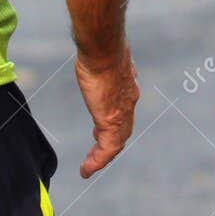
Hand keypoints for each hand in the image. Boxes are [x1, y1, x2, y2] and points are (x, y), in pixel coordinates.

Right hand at [75, 48, 138, 177]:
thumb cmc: (99, 46)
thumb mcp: (101, 57)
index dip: (115, 122)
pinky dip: (97, 162)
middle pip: (123, 130)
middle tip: (97, 153)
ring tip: (89, 166)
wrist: (103, 47)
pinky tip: (85, 170)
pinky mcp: (111, 121)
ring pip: (116, 143)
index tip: (100, 128)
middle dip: (111, 143)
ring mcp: (122, 113)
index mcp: (127, 87)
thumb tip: (92, 50)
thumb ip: (99, 61)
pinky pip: (107, 149)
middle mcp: (129, 102)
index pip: (124, 111)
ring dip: (103, 156)